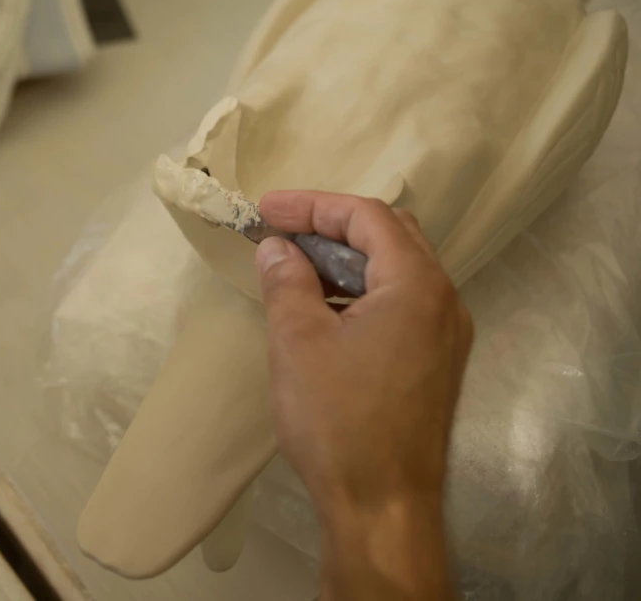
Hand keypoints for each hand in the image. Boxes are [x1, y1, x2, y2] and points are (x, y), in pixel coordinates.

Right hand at [255, 192, 471, 599]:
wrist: (384, 506)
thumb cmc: (339, 421)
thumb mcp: (298, 342)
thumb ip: (288, 282)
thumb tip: (278, 248)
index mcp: (417, 285)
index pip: (368, 217)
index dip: (314, 205)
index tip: (266, 209)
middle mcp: (445, 301)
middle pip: (392, 235)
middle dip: (333, 225)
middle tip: (281, 231)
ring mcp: (446, 336)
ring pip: (399, 270)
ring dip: (348, 259)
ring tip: (295, 266)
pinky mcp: (437, 364)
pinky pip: (403, 303)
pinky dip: (363, 290)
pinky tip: (324, 308)